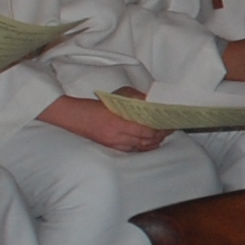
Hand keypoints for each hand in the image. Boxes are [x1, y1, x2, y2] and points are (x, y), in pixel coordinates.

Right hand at [42, 93, 167, 153]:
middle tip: (169, 129)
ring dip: (153, 142)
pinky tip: (150, 143)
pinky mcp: (111, 147)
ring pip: (140, 147)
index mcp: (119, 122)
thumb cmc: (98, 104)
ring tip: (162, 136)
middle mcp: (117, 136)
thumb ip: (137, 98)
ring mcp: (114, 143)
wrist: (76, 116)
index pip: (146, 130)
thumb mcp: (119, 95)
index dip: (160, 129)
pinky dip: (143, 146)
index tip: (169, 124)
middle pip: (146, 140)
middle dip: (160, 136)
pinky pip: (132, 149)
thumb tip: (154, 101)